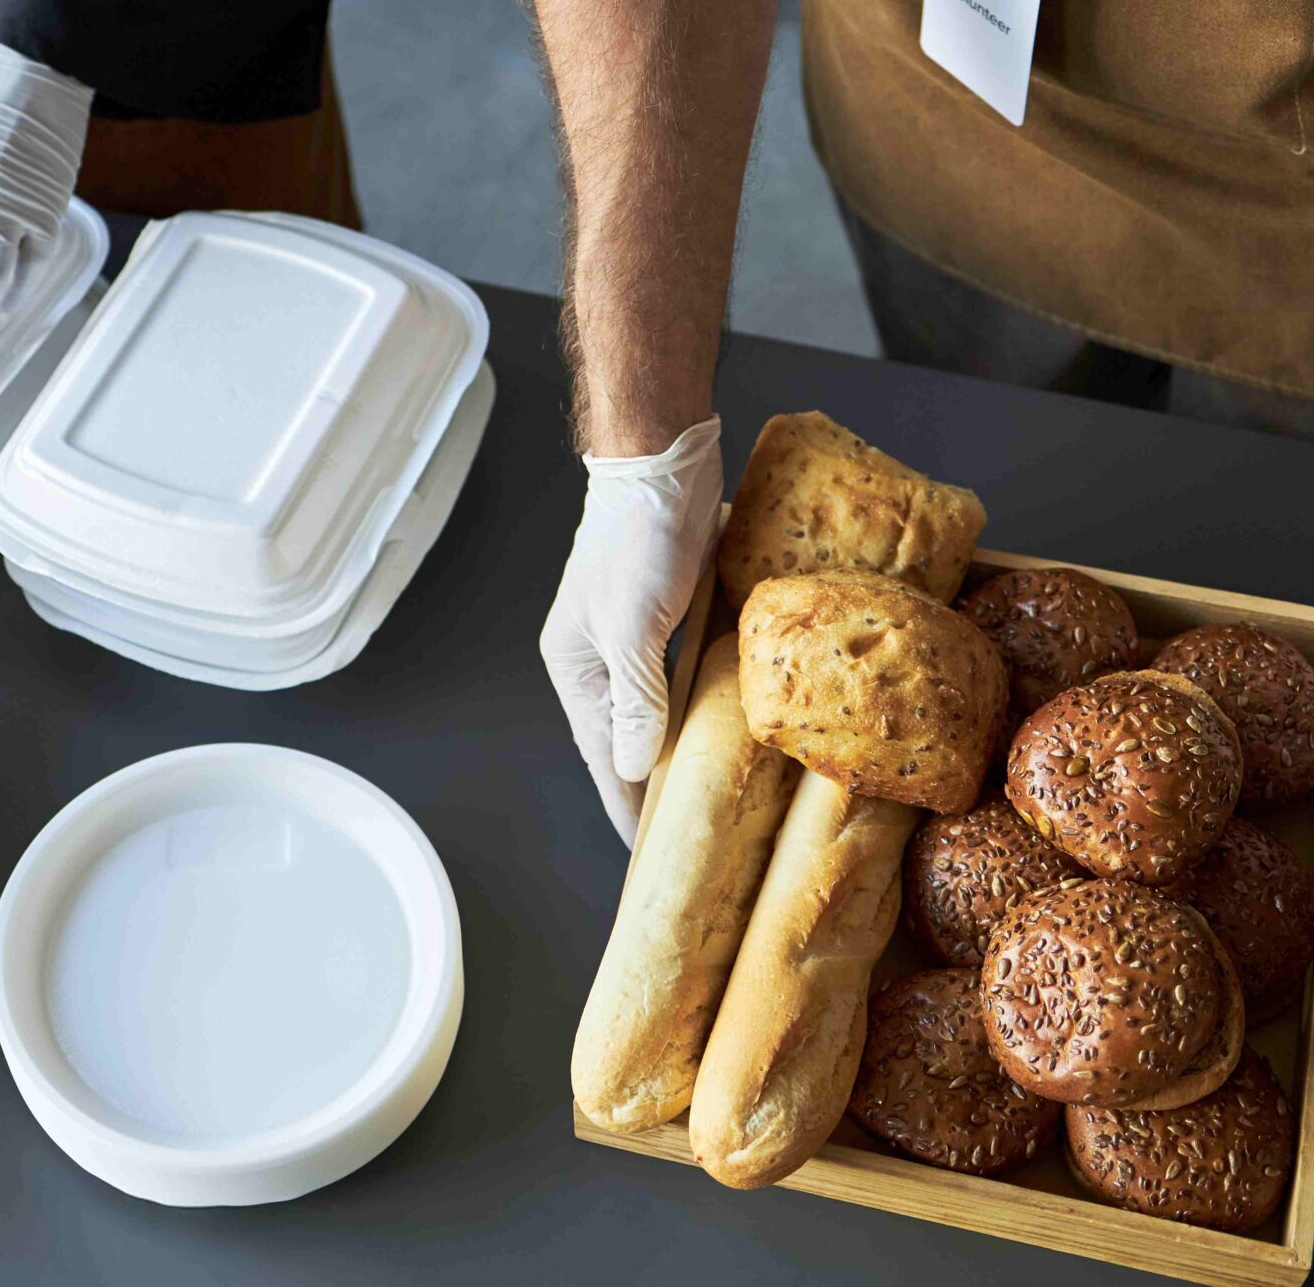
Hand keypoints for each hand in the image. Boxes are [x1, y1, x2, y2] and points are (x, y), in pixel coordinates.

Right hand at [540, 418, 722, 845]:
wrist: (664, 457)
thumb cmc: (638, 535)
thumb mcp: (633, 624)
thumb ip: (635, 698)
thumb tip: (638, 766)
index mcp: (576, 667)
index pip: (605, 756)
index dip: (629, 806)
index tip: (654, 856)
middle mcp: (603, 658)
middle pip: (633, 737)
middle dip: (660, 783)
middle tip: (696, 837)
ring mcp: (640, 634)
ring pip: (665, 707)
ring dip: (689, 743)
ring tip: (719, 794)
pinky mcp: (675, 612)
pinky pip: (691, 672)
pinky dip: (709, 700)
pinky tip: (736, 723)